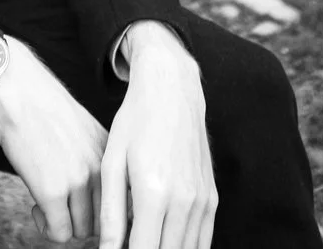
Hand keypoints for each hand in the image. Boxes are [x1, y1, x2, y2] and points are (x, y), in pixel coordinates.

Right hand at [0, 36, 108, 241]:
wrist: (17, 86)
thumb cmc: (40, 105)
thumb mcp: (81, 129)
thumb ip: (92, 158)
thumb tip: (91, 193)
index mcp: (108, 153)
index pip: (121, 201)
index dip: (102, 212)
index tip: (85, 209)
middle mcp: (100, 167)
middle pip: (103, 221)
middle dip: (81, 220)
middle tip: (62, 208)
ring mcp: (78, 180)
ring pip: (82, 231)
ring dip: (62, 224)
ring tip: (46, 204)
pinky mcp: (53, 190)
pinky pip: (59, 233)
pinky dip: (47, 228)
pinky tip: (36, 207)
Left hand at [100, 24, 216, 248]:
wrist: (172, 90)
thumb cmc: (135, 123)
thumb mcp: (112, 163)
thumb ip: (111, 213)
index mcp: (153, 193)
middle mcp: (183, 201)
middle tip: (128, 243)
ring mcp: (202, 201)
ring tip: (143, 237)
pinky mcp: (212, 198)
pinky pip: (202, 241)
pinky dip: (184, 248)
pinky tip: (165, 239)